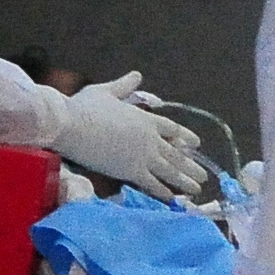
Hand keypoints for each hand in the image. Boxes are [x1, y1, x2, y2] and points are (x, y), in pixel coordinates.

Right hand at [53, 72, 210, 198]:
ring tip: (197, 189)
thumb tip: (137, 75)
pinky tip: (174, 199)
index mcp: (145, 119)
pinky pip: (152, 184)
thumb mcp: (106, 91)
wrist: (71, 124)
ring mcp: (143, 156)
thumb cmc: (84, 107)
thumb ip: (124, 86)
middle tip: (203, 175)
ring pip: (169, 171)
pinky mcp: (131, 171)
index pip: (172, 129)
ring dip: (184, 181)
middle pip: (175, 153)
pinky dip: (164, 192)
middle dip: (190, 165)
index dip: (185, 137)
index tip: (196, 144)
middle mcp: (149, 138)